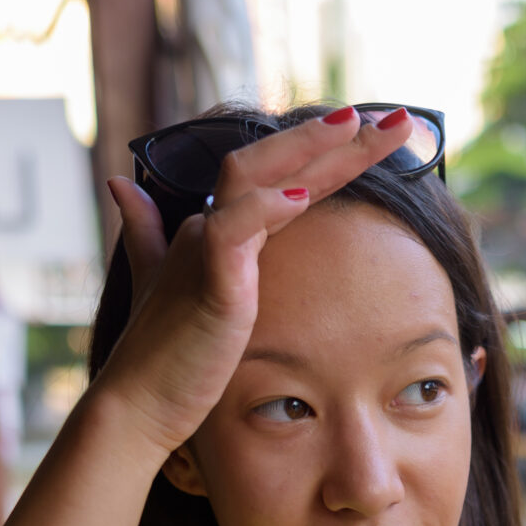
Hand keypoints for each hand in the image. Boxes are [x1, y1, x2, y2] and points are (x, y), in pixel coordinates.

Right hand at [93, 107, 413, 452]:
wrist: (139, 409)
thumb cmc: (166, 359)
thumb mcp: (168, 286)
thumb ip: (151, 235)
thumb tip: (123, 186)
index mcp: (216, 229)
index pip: (280, 175)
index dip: (329, 150)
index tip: (380, 133)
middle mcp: (210, 225)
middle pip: (276, 160)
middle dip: (340, 136)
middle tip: (402, 117)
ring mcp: (206, 250)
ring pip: (255, 176)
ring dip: (310, 148)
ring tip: (358, 127)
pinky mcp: (209, 284)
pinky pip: (233, 231)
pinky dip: (265, 209)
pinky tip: (302, 196)